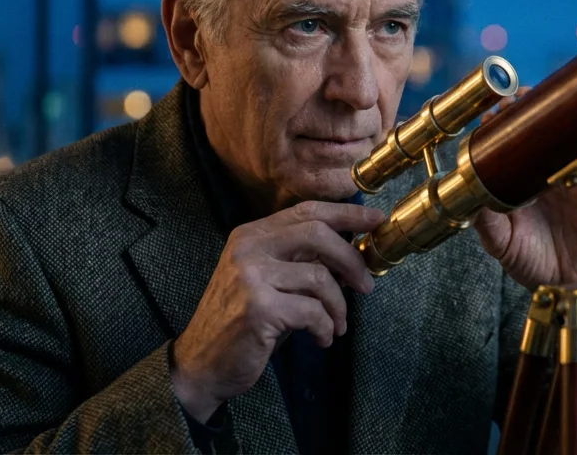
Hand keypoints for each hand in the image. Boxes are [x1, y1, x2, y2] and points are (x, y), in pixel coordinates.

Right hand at [170, 201, 384, 421]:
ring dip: (338, 306)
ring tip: (337, 325)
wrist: (201, 364)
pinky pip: (312, 312)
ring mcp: (250, 277)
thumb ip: (299, 261)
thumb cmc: (241, 324)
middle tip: (366, 285)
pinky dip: (325, 328)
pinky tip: (321, 339)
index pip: (306, 211)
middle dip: (351, 260)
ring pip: (319, 277)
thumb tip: (349, 252)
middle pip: (318, 234)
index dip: (346, 214)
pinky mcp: (258, 308)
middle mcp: (248, 248)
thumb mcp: (267, 282)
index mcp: (251, 235)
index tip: (375, 221)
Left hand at [473, 87, 576, 291]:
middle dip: (527, 110)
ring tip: (540, 108)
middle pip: (540, 131)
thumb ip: (487, 224)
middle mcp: (548, 173)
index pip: (512, 143)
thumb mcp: (503, 245)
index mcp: (522, 182)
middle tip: (514, 102)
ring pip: (568, 136)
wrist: (573, 287)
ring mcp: (575, 176)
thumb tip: (470, 200)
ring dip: (557, 119)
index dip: (503, 124)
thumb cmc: (536, 265)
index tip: (493, 114)